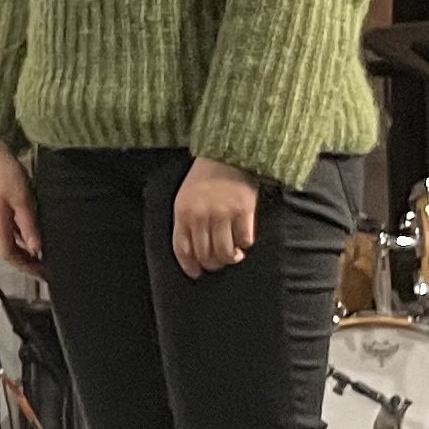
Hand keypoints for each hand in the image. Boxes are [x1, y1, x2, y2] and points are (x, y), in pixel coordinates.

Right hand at [0, 137, 41, 271]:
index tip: (42, 273)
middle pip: (8, 250)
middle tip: (45, 268)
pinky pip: (10, 229)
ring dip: (25, 249)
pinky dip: (22, 237)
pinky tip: (34, 234)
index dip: (26, 267)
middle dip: (26, 261)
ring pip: (10, 240)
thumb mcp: (23, 201)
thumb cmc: (6, 173)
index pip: (10, 255)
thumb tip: (36, 249)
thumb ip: (29, 227)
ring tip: (43, 253)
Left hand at [173, 156, 261, 277]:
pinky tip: (244, 242)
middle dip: (211, 264)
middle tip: (217, 263)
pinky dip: (245, 245)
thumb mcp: (185, 196)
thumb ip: (186, 220)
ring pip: (224, 252)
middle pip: (205, 254)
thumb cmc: (204, 177)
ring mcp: (223, 214)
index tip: (195, 273)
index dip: (189, 265)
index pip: (182, 248)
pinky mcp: (244, 211)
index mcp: (183, 212)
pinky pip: (245, 240)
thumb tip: (192, 249)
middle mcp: (201, 216)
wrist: (227, 154)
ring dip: (229, 259)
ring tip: (233, 256)